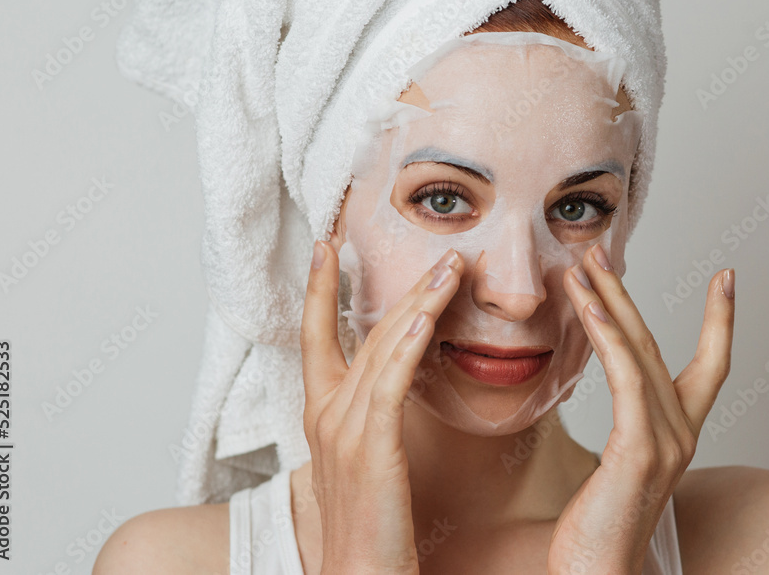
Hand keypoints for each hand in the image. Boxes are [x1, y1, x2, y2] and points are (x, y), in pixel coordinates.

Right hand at [300, 241, 463, 573]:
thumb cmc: (371, 523)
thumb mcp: (365, 459)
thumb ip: (373, 416)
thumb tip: (396, 382)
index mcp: (322, 414)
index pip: (317, 335)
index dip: (319, 289)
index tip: (326, 247)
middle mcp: (326, 413)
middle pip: (364, 332)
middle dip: (403, 288)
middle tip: (441, 253)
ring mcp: (343, 428)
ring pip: (382, 347)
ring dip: (419, 303)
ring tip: (451, 268)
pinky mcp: (369, 447)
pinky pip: (390, 383)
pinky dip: (407, 346)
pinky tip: (427, 317)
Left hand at [547, 244, 734, 574]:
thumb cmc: (597, 532)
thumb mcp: (618, 471)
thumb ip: (625, 432)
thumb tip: (614, 402)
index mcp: (678, 435)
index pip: (712, 366)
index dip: (722, 320)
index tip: (728, 277)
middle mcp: (680, 433)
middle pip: (654, 345)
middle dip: (625, 292)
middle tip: (598, 252)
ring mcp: (665, 441)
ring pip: (637, 352)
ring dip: (607, 302)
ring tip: (582, 266)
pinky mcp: (640, 450)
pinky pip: (626, 379)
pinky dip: (609, 337)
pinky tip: (590, 308)